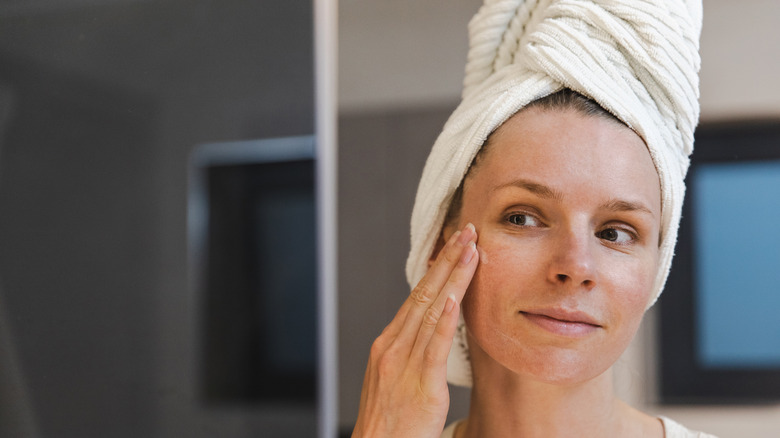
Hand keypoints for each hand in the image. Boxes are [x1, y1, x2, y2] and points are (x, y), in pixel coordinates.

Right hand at [352, 223, 478, 437]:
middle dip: (447, 261)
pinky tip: (456, 297)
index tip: (453, 247)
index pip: (416, 298)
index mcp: (388, 345)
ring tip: (471, 251)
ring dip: (453, 278)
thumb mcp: (396, 382)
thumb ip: (412, 356)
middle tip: (466, 232)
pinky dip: (446, 318)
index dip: (436, 270)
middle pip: (424, 295)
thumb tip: (434, 336)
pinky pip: (434, 345)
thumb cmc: (389, 425)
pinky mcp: (420, 383)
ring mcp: (404, 363)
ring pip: (433, 311)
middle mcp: (393, 347)